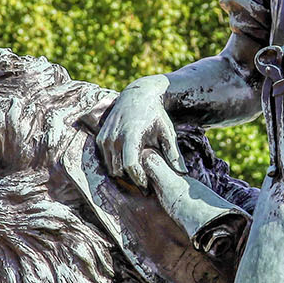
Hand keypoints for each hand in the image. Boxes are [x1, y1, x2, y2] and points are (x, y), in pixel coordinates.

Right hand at [95, 75, 184, 189]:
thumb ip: (173, 153)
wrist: (137, 96)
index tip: (148, 186)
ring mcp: (105, 137)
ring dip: (123, 175)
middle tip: (145, 186)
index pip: (130, 165)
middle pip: (119, 170)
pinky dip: (115, 166)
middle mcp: (114, 136)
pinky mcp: (100, 138)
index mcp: (131, 135)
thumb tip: (183, 173)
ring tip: (138, 177)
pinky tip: (129, 166)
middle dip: (131, 180)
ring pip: (111, 167)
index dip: (139, 179)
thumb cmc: (156, 115)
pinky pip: (106, 160)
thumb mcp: (167, 132)